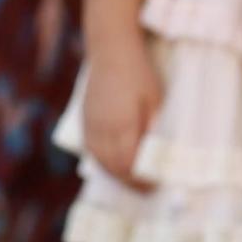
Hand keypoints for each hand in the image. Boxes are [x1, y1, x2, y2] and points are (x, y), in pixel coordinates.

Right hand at [82, 34, 161, 190]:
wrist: (110, 51)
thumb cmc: (139, 73)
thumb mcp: (155, 99)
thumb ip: (153, 126)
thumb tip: (156, 153)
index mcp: (121, 127)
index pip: (129, 165)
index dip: (140, 180)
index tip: (153, 187)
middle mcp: (101, 131)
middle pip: (113, 168)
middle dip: (129, 182)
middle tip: (146, 190)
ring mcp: (90, 127)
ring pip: (100, 162)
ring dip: (115, 175)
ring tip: (132, 181)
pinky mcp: (85, 121)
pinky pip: (91, 151)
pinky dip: (103, 162)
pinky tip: (114, 164)